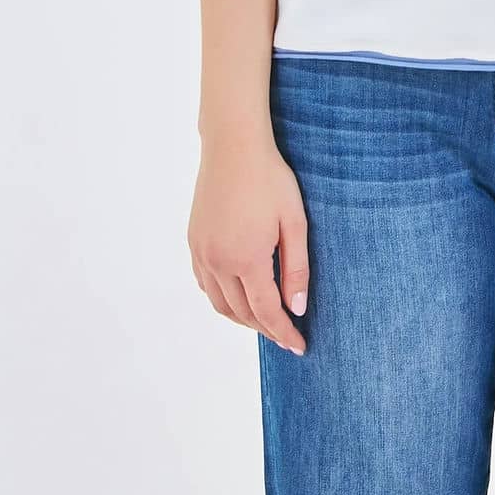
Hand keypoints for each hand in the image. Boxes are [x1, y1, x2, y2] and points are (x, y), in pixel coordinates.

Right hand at [188, 132, 310, 355]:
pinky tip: (238, 295)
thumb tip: (297, 308)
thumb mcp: (294, 221)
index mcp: (246, 258)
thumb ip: (296, 267)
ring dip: (242, 318)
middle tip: (287, 336)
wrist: (233, 147)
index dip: (284, 332)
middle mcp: (218, 261)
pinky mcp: (194, 241)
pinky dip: (222, 298)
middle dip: (265, 329)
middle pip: (241, 312)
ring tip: (265, 321)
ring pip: (220, 303)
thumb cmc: (270, 179)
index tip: (300, 347)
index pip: (266, 311)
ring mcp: (202, 252)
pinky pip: (206, 284)